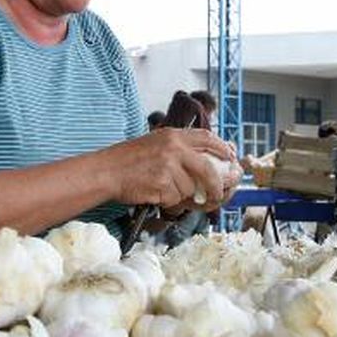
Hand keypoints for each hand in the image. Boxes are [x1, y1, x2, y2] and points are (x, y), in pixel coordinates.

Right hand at [103, 128, 236, 208]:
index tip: (230, 158)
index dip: (222, 149)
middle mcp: (174, 148)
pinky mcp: (163, 184)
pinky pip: (176, 199)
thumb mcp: (154, 143)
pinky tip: (154, 193)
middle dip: (216, 186)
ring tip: (160, 188)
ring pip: (190, 189)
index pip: (208, 139)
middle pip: (208, 170)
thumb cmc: (127, 160)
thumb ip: (178, 149)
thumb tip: (204, 163)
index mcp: (173, 136)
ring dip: (180, 195)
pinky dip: (168, 201)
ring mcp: (169, 167)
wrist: (106, 171)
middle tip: (216, 195)